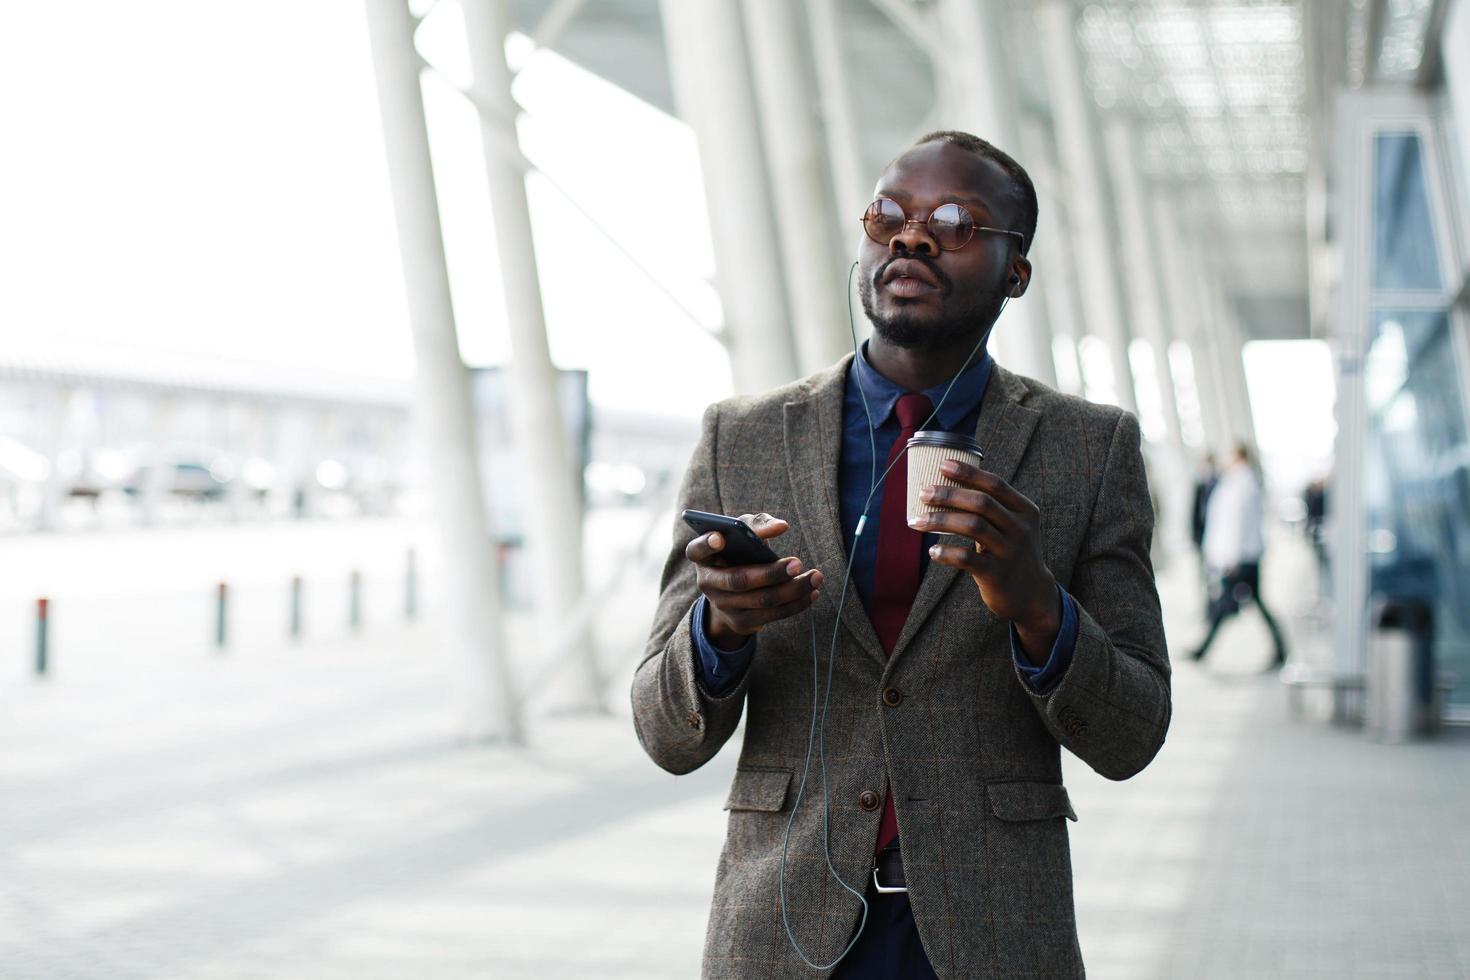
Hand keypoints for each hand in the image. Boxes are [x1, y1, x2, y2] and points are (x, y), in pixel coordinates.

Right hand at [685, 513, 822, 650]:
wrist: (733, 591)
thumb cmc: (739, 551)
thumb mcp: (743, 532)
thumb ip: (757, 524)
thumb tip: (781, 526)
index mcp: (702, 556)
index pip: (697, 550)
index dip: (707, 544)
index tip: (721, 537)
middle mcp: (708, 583)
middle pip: (740, 580)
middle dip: (771, 573)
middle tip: (798, 562)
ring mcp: (723, 605)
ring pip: (761, 601)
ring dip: (792, 590)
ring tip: (815, 577)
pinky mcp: (740, 622)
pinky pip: (771, 616)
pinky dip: (795, 604)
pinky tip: (811, 593)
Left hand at [912, 461, 1059, 659]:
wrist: (1032, 594)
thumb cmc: (1012, 552)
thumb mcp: (1013, 527)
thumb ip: (993, 508)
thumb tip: (949, 485)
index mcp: (1025, 511)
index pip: (996, 484)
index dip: (969, 473)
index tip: (943, 465)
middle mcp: (1020, 529)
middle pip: (981, 503)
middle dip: (948, 495)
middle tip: (923, 493)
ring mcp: (1010, 552)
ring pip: (972, 526)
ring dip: (940, 521)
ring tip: (916, 521)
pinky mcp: (997, 574)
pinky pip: (967, 558)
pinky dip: (946, 552)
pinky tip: (932, 551)